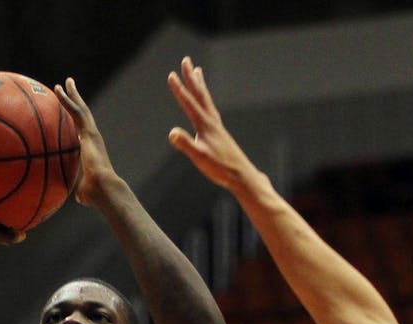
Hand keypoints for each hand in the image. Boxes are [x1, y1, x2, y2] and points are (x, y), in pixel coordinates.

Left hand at [53, 77, 117, 206]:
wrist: (103, 188)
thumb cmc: (94, 194)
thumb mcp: (82, 191)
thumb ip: (79, 190)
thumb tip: (78, 198)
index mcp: (90, 149)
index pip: (81, 131)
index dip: (76, 121)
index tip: (70, 113)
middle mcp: (92, 138)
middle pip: (83, 114)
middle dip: (76, 100)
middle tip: (70, 87)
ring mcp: (92, 133)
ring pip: (81, 109)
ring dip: (72, 94)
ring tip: (65, 82)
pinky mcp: (89, 132)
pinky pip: (75, 111)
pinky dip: (66, 100)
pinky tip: (57, 90)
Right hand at [166, 57, 257, 190]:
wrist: (241, 175)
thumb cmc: (220, 168)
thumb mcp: (199, 157)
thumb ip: (185, 144)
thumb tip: (171, 133)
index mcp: (205, 125)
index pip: (189, 103)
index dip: (179, 89)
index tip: (171, 75)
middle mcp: (212, 121)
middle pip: (200, 94)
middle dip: (191, 77)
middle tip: (186, 60)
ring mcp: (216, 125)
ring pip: (206, 99)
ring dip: (200, 85)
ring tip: (198, 71)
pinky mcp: (219, 132)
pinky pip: (210, 109)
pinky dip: (205, 100)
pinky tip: (204, 103)